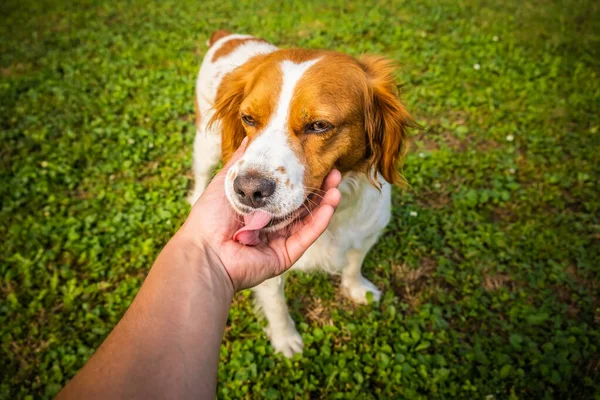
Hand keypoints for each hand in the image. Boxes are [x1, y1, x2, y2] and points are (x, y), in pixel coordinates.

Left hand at [180, 138, 341, 289]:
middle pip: (300, 205)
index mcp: (258, 210)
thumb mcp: (226, 182)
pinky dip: (320, 221)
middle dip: (318, 188)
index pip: (285, 191)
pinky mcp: (286, 255)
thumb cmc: (209, 217)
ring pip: (308, 220)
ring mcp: (280, 241)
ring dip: (324, 202)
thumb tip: (249, 137)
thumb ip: (242, 162)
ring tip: (336, 184)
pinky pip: (306, 236)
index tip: (313, 158)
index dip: (300, 176)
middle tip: (333, 170)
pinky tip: (331, 204)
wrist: (205, 250)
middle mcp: (271, 226)